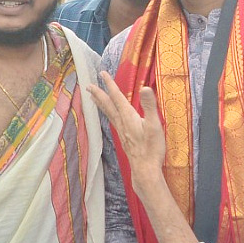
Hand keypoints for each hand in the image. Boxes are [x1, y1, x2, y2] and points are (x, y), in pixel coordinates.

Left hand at [88, 73, 166, 193]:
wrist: (145, 169)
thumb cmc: (151, 148)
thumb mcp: (154, 124)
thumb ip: (150, 105)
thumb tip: (145, 88)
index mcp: (128, 116)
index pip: (117, 96)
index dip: (110, 84)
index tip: (102, 73)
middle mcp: (121, 122)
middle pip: (107, 105)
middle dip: (99, 93)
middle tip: (88, 85)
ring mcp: (121, 130)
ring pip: (108, 113)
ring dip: (100, 103)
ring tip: (93, 97)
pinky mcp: (124, 137)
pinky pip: (112, 120)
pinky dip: (107, 113)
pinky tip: (110, 115)